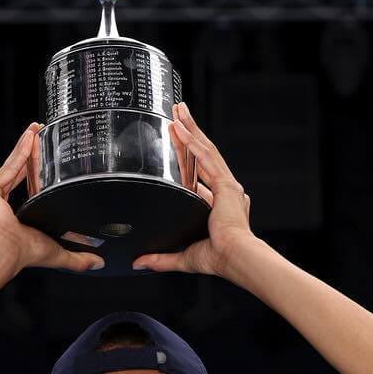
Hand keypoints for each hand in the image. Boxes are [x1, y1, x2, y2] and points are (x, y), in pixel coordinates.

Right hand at [0, 121, 104, 273]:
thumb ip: (78, 259)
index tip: (53, 163)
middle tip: (45, 138)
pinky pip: (10, 165)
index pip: (32, 191)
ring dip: (27, 147)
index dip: (43, 175)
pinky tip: (30, 137)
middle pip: (23, 173)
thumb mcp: (58, 253)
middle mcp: (3, 206)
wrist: (3, 249)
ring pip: (16, 165)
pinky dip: (21, 150)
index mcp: (18, 218)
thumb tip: (98, 263)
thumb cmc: (23, 253)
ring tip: (37, 129)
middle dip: (35, 155)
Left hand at [131, 101, 257, 276]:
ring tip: (179, 110)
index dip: (187, 159)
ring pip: (205, 150)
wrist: (234, 257)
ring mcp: (227, 185)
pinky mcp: (226, 183)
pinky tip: (181, 128)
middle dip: (189, 133)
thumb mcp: (182, 256)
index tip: (177, 146)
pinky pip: (206, 157)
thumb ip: (160, 258)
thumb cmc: (217, 258)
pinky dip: (193, 141)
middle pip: (203, 155)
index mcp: (219, 205)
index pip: (199, 176)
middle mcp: (226, 191)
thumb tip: (139, 263)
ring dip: (191, 129)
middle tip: (176, 114)